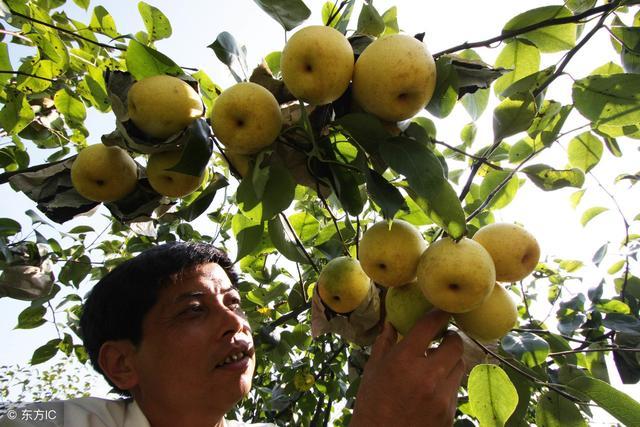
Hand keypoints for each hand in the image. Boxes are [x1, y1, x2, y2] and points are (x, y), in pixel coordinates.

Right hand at [350, 309, 464, 426]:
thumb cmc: (372, 403)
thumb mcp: (373, 369)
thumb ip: (385, 343)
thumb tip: (391, 322)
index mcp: (404, 360)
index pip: (430, 326)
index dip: (439, 314)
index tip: (443, 310)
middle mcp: (427, 375)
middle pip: (455, 345)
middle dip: (451, 339)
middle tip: (443, 338)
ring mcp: (441, 396)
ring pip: (460, 366)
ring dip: (451, 361)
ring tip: (437, 364)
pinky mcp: (449, 412)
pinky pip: (455, 388)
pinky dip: (447, 382)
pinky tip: (433, 387)